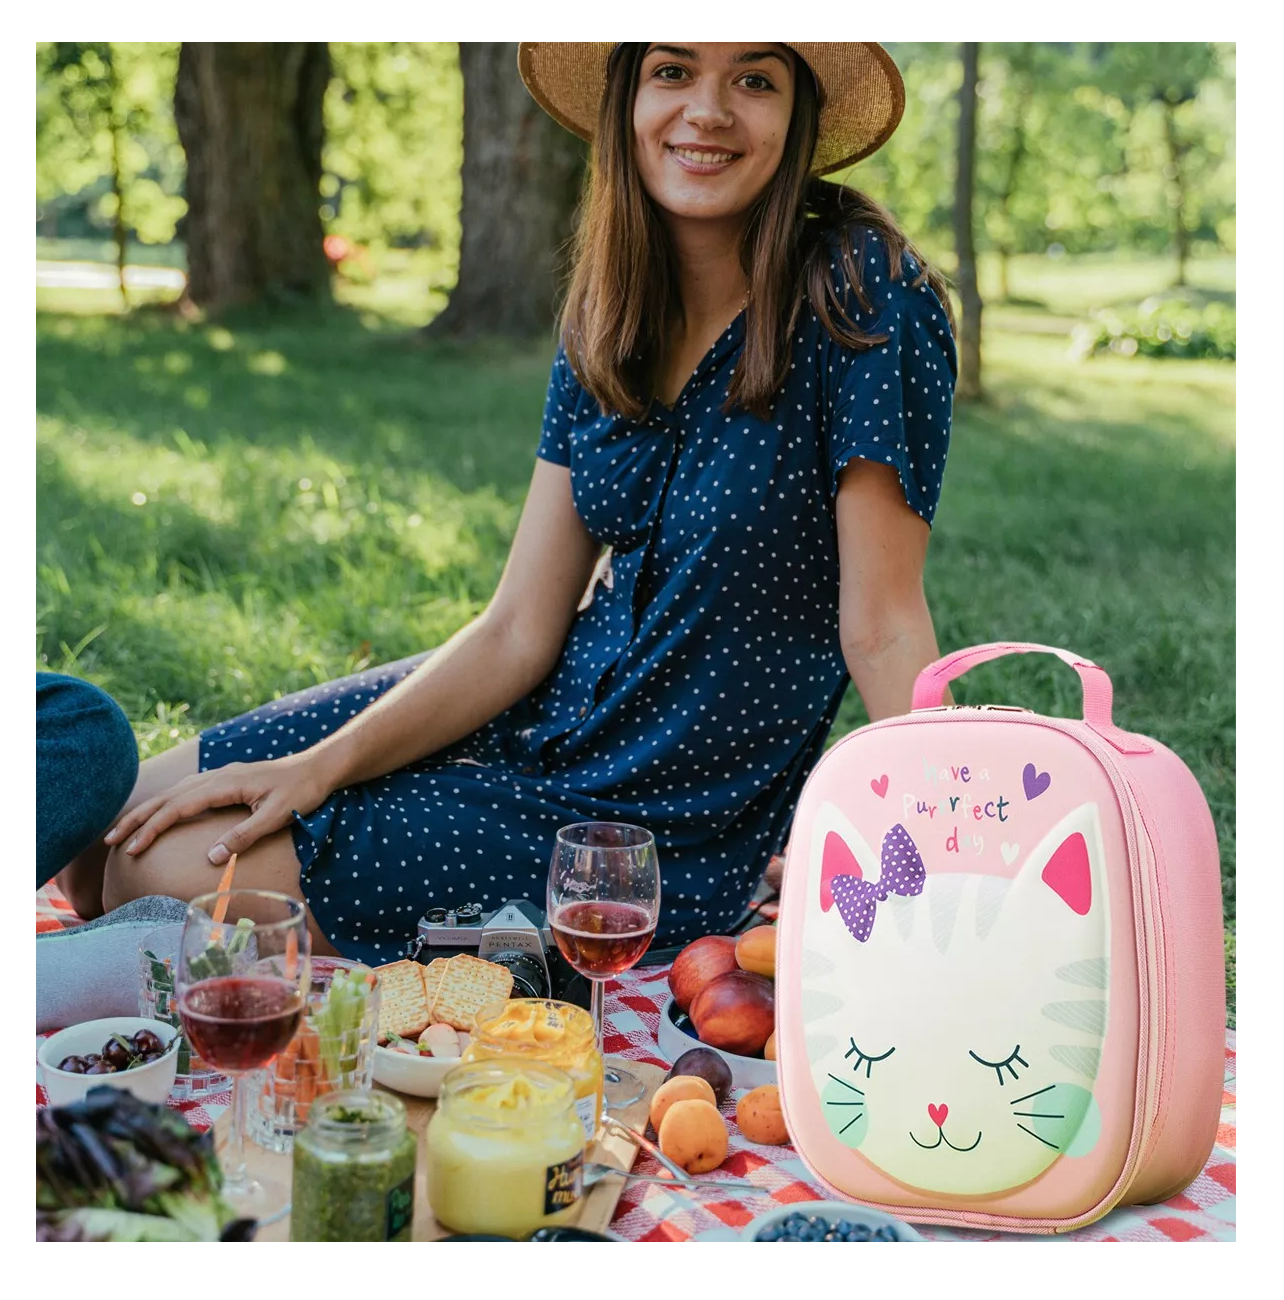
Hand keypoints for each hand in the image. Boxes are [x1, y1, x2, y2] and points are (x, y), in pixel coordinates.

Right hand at [104, 754, 335, 863]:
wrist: (320, 767)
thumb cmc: (302, 792)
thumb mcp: (277, 816)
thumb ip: (244, 835)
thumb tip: (210, 857)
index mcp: (226, 784)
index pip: (178, 807)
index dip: (152, 828)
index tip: (132, 849)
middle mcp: (218, 776)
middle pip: (168, 797)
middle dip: (137, 819)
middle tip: (110, 842)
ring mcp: (221, 776)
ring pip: (175, 793)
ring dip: (149, 811)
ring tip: (125, 831)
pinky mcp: (228, 780)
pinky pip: (188, 791)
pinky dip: (167, 803)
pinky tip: (161, 814)